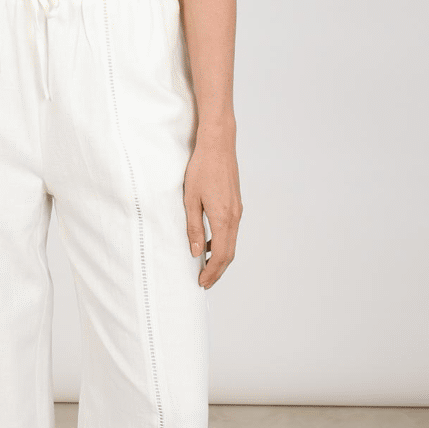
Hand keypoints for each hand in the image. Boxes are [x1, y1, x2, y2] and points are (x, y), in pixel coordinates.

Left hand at [184, 131, 242, 288]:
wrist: (218, 145)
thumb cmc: (201, 169)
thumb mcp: (190, 199)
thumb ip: (194, 227)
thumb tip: (196, 252)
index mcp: (224, 218)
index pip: (220, 255)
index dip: (212, 272)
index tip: (201, 282)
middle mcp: (235, 217)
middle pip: (229, 253)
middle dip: (217, 270)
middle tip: (204, 282)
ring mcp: (237, 210)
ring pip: (231, 242)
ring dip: (220, 257)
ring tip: (205, 266)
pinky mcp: (236, 203)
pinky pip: (231, 230)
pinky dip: (222, 243)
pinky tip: (209, 242)